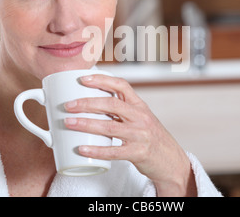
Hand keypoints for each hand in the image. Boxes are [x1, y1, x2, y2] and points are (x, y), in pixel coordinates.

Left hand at [63, 74, 196, 196]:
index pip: (122, 85)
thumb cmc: (151, 138)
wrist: (171, 160)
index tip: (82, 79)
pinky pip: (114, 151)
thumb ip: (122, 111)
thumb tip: (91, 104)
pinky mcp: (138, 153)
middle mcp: (141, 118)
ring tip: (68, 123)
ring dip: (86, 124)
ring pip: (110, 127)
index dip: (101, 80)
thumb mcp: (141, 118)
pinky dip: (96, 150)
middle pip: (112, 105)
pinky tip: (82, 148)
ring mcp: (140, 135)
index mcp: (140, 106)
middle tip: (68, 105)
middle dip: (87, 103)